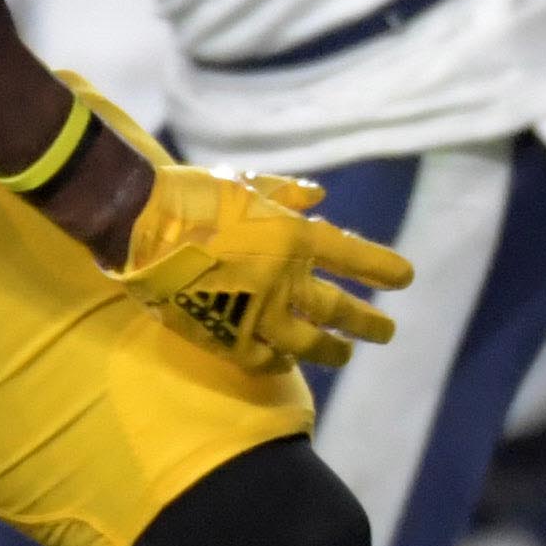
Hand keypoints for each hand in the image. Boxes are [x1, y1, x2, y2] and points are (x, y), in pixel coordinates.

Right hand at [110, 161, 417, 372]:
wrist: (140, 225)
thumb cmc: (194, 195)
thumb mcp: (247, 181)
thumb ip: (288, 192)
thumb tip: (320, 197)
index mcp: (293, 236)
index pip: (353, 257)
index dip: (382, 269)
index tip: (405, 278)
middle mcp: (284, 279)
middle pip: (339, 310)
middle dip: (368, 322)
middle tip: (386, 332)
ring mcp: (256, 312)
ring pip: (308, 344)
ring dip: (332, 351)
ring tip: (345, 355)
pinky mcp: (225, 335)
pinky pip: (264, 359)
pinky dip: (281, 363)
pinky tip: (289, 364)